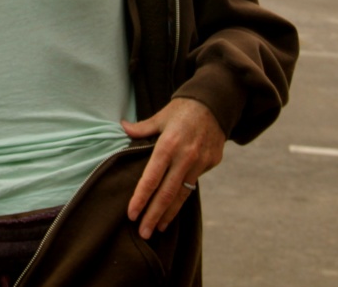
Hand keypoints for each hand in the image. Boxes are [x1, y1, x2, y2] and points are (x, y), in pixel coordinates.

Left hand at [122, 98, 224, 239]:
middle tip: (143, 233)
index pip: (151, 178)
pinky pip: (193, 185)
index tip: (131, 214)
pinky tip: (173, 209)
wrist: (216, 103)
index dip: (141, 198)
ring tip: (157, 228)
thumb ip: (142, 128)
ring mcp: (200, 163)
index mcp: (168, 145)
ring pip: (181, 195)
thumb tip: (121, 127)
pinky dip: (182, 199)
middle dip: (153, 215)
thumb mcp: (160, 116)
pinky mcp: (210, 164)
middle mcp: (184, 157)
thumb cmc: (182, 109)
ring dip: (168, 214)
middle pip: (166, 194)